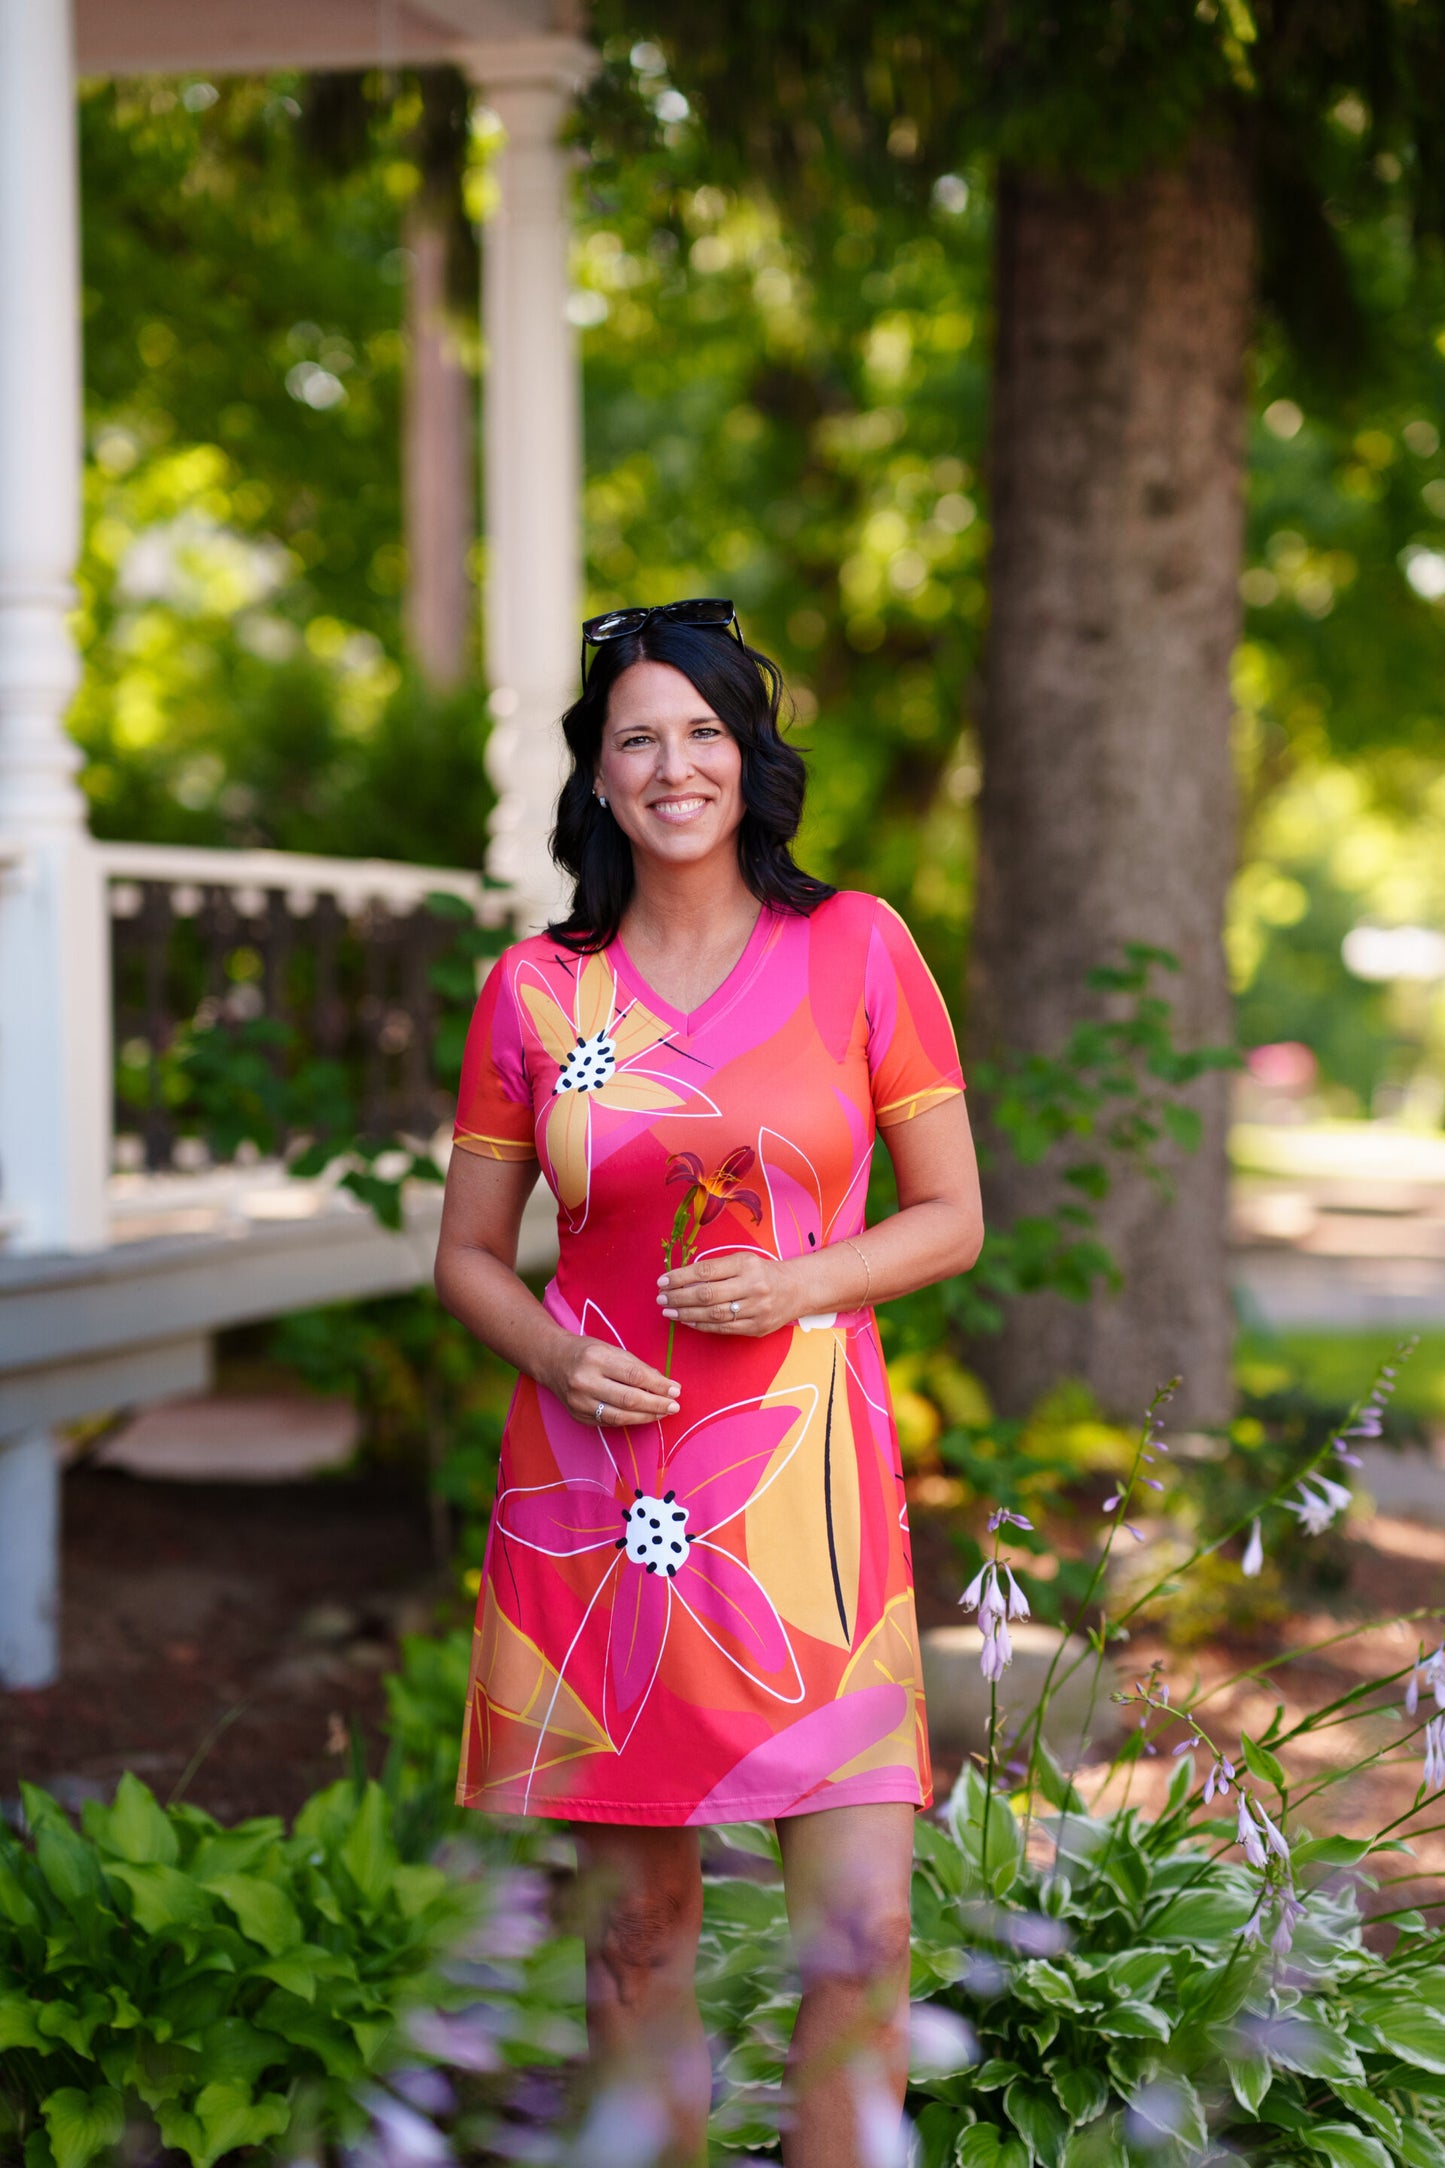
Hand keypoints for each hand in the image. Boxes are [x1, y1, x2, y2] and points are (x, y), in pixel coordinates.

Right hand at [543, 1334, 681, 1427]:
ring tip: (663, 1413)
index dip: (658, 1385)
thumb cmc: (586, 1351)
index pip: (634, 1375)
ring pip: (620, 1417)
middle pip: (628, 1399)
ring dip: (646, 1417)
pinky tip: (643, 1416)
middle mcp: (584, 1381)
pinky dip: (630, 1420)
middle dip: (656, 1405)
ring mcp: (579, 1402)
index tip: (676, 1390)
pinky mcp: (578, 1417)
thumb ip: (637, 1366)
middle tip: (675, 1406)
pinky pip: (610, 1422)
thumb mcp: (611, 1349)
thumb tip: (665, 1385)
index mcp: (595, 1358)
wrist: (552, 1361)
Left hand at [657, 1251, 794, 1336]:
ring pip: (713, 1314)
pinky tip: (688, 1321)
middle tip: (661, 1298)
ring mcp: (756, 1309)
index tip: (663, 1281)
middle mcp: (752, 1286)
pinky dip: (702, 1325)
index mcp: (746, 1264)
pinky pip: (723, 1328)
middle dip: (678, 1297)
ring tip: (668, 1311)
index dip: (680, 1277)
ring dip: (686, 1314)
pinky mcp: (757, 1327)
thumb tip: (680, 1279)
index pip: (706, 1270)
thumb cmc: (763, 1272)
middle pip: (707, 1294)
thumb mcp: (743, 1260)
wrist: (797, 1289)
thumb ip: (715, 1268)